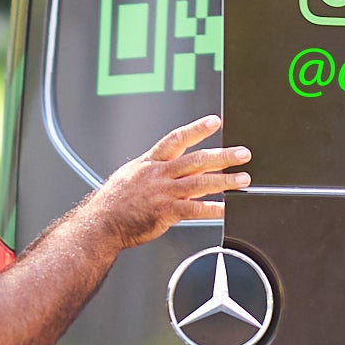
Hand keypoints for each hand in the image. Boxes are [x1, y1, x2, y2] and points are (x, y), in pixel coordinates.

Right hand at [90, 116, 251, 248]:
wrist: (101, 223)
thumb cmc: (115, 202)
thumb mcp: (133, 176)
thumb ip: (160, 173)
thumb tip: (184, 174)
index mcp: (151, 163)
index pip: (177, 139)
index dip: (197, 129)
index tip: (215, 121)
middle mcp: (159, 174)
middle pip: (196, 160)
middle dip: (223, 156)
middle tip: (242, 153)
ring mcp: (163, 192)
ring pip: (200, 182)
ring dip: (225, 181)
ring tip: (243, 179)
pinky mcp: (165, 212)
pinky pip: (195, 209)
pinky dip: (213, 209)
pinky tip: (226, 209)